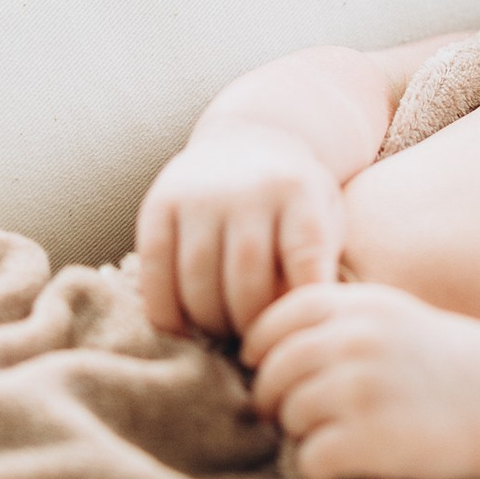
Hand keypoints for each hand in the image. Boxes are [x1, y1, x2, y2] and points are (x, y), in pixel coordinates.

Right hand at [135, 121, 344, 339]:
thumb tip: (303, 326)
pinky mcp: (159, 203)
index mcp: (299, 190)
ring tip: (222, 332)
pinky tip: (182, 327)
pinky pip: (155, 271)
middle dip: (249, 324)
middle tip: (254, 341)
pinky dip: (165, 311)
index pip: (304, 260)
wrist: (247, 137)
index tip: (295, 331)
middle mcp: (248, 188)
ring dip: (209, 322)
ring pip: (198, 279)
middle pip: (246, 280)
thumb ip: (321, 265)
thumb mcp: (324, 217)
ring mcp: (200, 193)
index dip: (300, 306)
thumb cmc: (294, 201)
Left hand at [243, 282, 479, 478]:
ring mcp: (360, 390)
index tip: (270, 371)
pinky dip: (322, 469)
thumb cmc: (442, 362)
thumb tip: (260, 350)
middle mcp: (354, 341)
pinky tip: (350, 462)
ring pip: (289, 416)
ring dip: (304, 434)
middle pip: (272, 373)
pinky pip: (309, 460)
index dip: (262, 351)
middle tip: (296, 416)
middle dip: (276, 399)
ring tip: (339, 436)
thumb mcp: (389, 316)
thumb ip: (333, 320)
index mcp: (356, 305)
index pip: (272, 321)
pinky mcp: (367, 440)